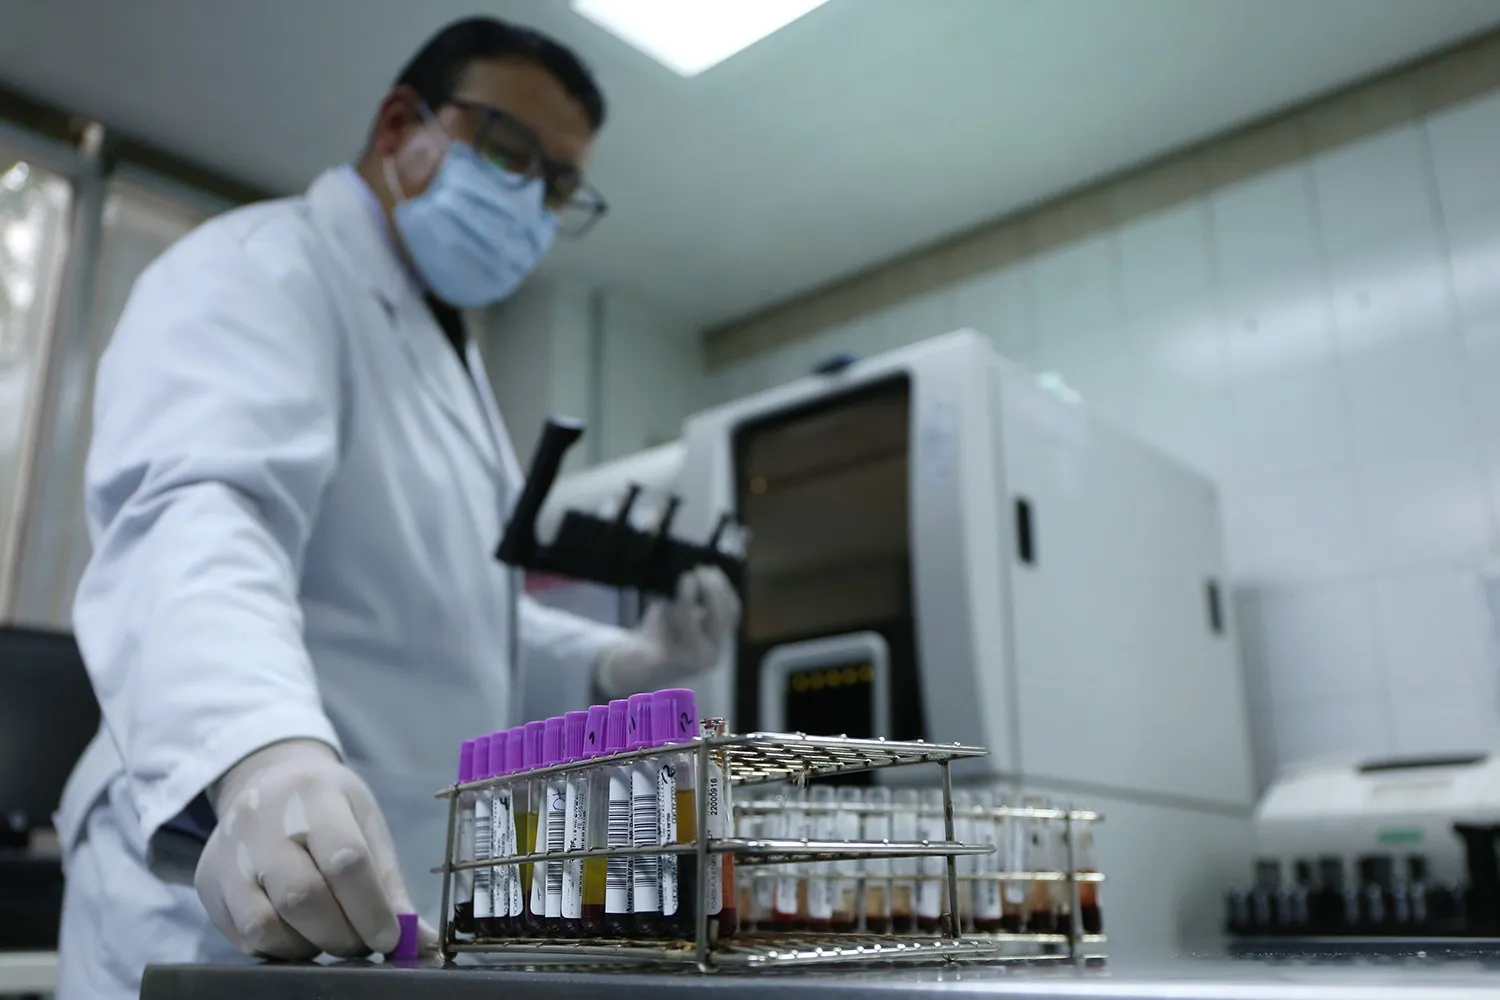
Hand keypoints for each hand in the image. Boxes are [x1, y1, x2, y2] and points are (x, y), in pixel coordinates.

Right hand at [195, 739, 433, 958]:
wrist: (265, 779)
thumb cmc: (328, 804)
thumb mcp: (365, 823)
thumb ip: (389, 884)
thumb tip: (422, 940)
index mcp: (314, 797)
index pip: (345, 859)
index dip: (371, 909)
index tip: (390, 938)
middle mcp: (262, 823)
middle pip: (302, 897)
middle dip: (341, 934)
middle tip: (361, 943)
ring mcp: (228, 854)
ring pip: (264, 926)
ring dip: (307, 947)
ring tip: (329, 938)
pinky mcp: (207, 883)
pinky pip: (241, 937)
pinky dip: (278, 948)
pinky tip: (299, 935)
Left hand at [597, 565, 740, 697]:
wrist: (631, 665)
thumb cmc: (658, 634)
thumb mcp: (682, 615)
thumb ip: (694, 601)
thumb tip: (702, 573)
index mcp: (717, 643)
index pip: (732, 611)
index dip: (724, 587)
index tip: (710, 569)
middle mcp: (711, 655)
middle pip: (723, 615)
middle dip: (714, 589)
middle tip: (698, 571)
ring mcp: (694, 660)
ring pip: (698, 620)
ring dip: (692, 595)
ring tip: (685, 579)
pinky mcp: (674, 660)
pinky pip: (678, 627)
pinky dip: (674, 609)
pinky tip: (666, 599)